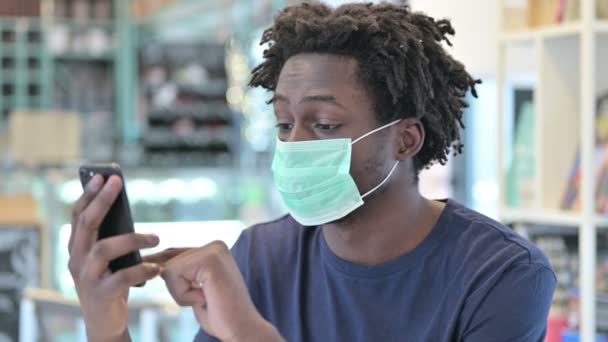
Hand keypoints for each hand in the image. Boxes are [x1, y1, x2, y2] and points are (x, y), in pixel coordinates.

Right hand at [68, 175, 161, 341]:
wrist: (105, 322)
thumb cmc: (112, 282)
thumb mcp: (110, 258)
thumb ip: (112, 236)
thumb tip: (124, 207)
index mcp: (77, 248)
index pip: (78, 216)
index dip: (89, 195)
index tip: (102, 175)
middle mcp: (76, 260)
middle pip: (86, 224)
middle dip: (101, 201)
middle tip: (117, 182)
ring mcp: (86, 278)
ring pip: (104, 249)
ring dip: (132, 238)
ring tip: (156, 236)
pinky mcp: (101, 295)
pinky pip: (122, 278)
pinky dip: (141, 269)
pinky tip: (156, 267)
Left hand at [160, 241, 282, 341]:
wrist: (242, 329)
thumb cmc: (220, 315)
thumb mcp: (194, 289)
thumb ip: (181, 273)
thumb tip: (153, 264)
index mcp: (214, 250)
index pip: (173, 254)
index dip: (166, 272)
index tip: (173, 282)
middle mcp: (215, 245)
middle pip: (168, 261)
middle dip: (177, 287)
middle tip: (205, 298)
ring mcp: (214, 250)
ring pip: (168, 268)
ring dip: (180, 292)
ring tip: (206, 298)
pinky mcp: (210, 259)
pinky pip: (173, 274)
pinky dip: (183, 294)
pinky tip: (205, 298)